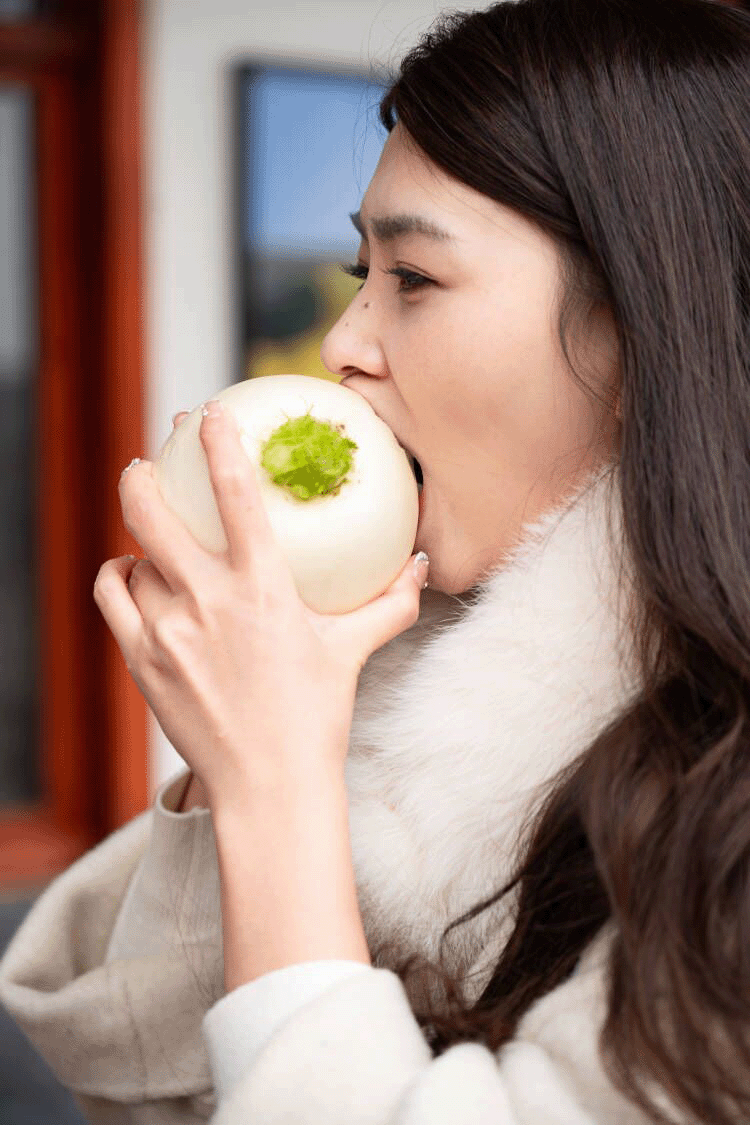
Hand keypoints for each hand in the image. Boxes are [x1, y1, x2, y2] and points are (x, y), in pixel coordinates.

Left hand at [93, 399, 428, 808]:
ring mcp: (167, 632)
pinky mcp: (142, 661)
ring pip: (133, 558)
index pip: (236, 496)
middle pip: (152, 514)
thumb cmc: (315, 716)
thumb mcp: (352, 651)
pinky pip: (114, 598)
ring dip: (139, 537)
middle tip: (149, 460)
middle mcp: (208, 602)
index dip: (217, 445)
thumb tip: (420, 566)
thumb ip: (390, 603)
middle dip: (143, 474)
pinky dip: (118, 577)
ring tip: (148, 530)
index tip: (207, 415)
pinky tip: (131, 575)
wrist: (270, 786)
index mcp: (263, 589)